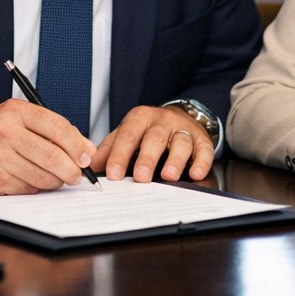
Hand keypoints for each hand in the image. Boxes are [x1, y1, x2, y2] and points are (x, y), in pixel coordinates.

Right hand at [0, 99, 96, 193]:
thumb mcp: (20, 118)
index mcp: (15, 112)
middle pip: (52, 157)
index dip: (78, 145)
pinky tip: (33, 179)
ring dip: (57, 181)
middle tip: (77, 175)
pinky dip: (37, 187)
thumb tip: (86, 149)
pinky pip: (28, 189)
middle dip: (72, 170)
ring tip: (58, 177)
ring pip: (43, 177)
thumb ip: (54, 129)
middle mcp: (5, 133)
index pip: (58, 127)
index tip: (86, 157)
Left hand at [93, 105, 214, 182]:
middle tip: (140, 177)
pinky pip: (204, 150)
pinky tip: (196, 174)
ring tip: (168, 176)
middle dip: (147, 158)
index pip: (128, 135)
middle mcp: (162, 121)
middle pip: (155, 138)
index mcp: (140, 118)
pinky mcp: (202, 140)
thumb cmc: (148, 131)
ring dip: (175, 160)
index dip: (120, 155)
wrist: (180, 118)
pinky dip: (201, 162)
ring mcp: (184, 129)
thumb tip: (90, 165)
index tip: (113, 173)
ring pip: (181, 143)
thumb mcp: (127, 134)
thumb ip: (110, 148)